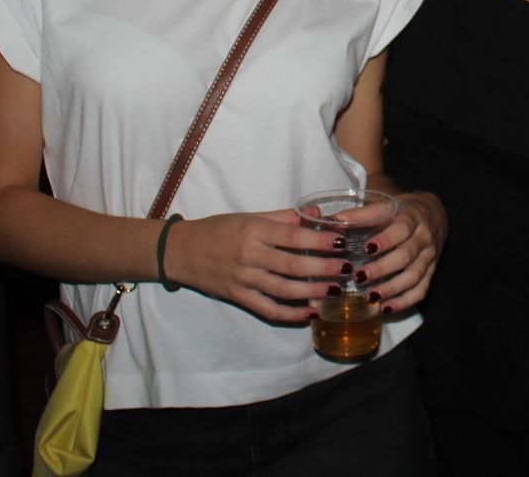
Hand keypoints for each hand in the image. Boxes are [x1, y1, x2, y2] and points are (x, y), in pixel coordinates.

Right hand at [162, 210, 348, 322]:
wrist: (181, 251)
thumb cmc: (219, 229)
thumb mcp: (250, 217)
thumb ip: (284, 217)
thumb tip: (318, 214)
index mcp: (254, 231)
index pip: (293, 236)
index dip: (320, 240)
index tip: (342, 242)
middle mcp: (249, 255)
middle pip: (293, 266)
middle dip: (323, 269)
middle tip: (347, 270)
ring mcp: (243, 279)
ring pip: (284, 290)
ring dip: (312, 293)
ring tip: (335, 291)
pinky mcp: (237, 297)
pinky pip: (268, 309)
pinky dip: (290, 314)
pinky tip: (309, 313)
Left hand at [355, 190, 445, 313]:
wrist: (434, 215)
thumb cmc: (403, 212)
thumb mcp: (385, 207)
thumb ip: (360, 215)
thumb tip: (330, 222)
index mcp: (412, 218)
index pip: (401, 229)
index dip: (385, 240)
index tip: (366, 249)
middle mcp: (424, 238)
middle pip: (406, 255)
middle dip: (382, 268)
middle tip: (359, 277)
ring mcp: (429, 257)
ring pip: (414, 276)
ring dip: (392, 288)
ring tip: (370, 296)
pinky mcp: (431, 272)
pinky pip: (421, 290)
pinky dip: (404, 302)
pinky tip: (386, 308)